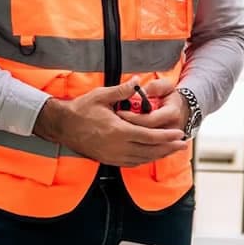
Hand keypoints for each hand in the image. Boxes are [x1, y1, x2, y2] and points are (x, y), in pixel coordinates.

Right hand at [34, 76, 187, 166]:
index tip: (179, 133)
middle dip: (168, 148)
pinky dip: (144, 160)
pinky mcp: (107, 159)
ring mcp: (111, 155)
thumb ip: (122, 90)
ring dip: (159, 155)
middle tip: (183, 144)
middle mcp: (116, 147)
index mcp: (118, 131)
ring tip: (172, 150)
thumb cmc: (81, 109)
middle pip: (149, 151)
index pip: (149, 137)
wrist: (61, 125)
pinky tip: (152, 155)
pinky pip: (131, 163)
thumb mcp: (101, 96)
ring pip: (141, 159)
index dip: (166, 136)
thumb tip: (138, 80)